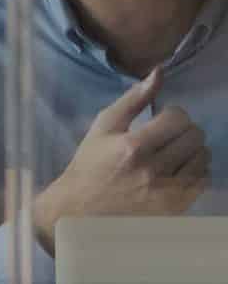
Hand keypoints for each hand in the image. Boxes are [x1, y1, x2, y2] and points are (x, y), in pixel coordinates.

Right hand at [34, 67, 208, 250]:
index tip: (162, 120)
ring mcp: (165, 191)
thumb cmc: (89, 166)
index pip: (178, 117)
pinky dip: (194, 171)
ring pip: (202, 156)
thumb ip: (132, 99)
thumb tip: (159, 72)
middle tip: (168, 137)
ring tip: (173, 154)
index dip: (173, 114)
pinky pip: (202, 179)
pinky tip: (177, 171)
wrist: (80, 212)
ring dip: (191, 150)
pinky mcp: (175, 207)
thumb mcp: (102, 128)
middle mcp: (152, 169)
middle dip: (184, 131)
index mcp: (132, 146)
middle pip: (194, 136)